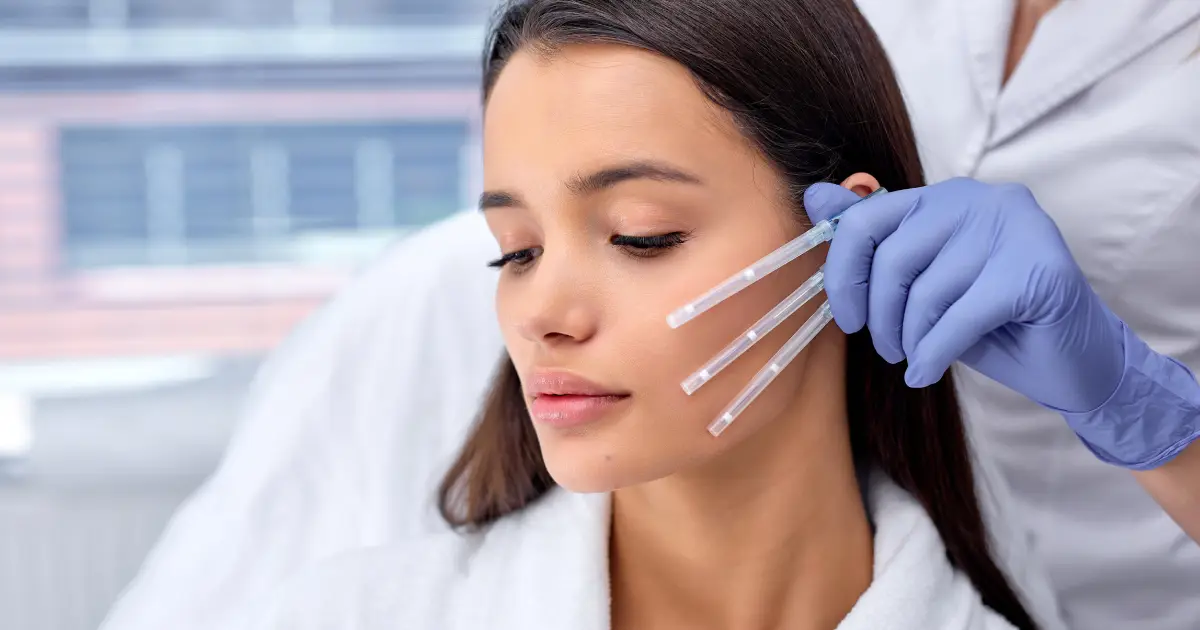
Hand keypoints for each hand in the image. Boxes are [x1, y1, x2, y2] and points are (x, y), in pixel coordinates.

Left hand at [804, 178, 1124, 413]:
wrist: (1073, 361)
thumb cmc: (991, 321)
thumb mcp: (921, 279)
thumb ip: (873, 237)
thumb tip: (814, 198)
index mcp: (948, 196)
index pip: (869, 217)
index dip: (844, 272)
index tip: (848, 316)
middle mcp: (983, 200)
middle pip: (894, 258)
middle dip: (880, 316)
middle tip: (886, 349)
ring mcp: (1016, 230)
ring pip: (927, 292)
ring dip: (910, 339)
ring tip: (915, 358)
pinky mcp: (1038, 271)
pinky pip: (959, 319)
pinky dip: (933, 354)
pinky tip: (926, 373)